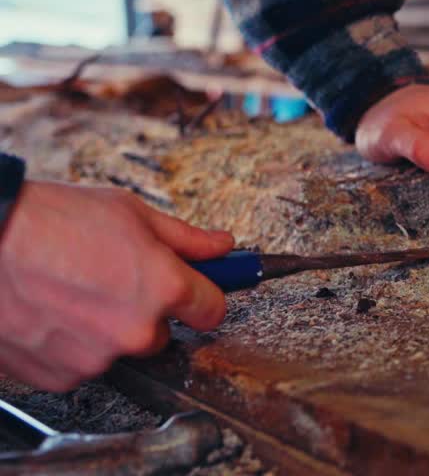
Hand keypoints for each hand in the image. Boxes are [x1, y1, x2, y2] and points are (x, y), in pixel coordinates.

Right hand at [0, 181, 232, 391]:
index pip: (213, 309)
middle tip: (112, 281)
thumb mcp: (129, 212)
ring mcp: (98, 358)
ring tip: (71, 291)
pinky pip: (81, 365)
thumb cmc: (48, 222)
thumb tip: (220, 246)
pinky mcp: (61, 376)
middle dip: (145, 311)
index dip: (203, 296)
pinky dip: (70, 345)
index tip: (197, 292)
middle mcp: (136, 330)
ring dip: (104, 329)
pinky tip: (52, 312)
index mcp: (163, 288)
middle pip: (161, 333)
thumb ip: (185, 238)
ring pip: (118, 349)